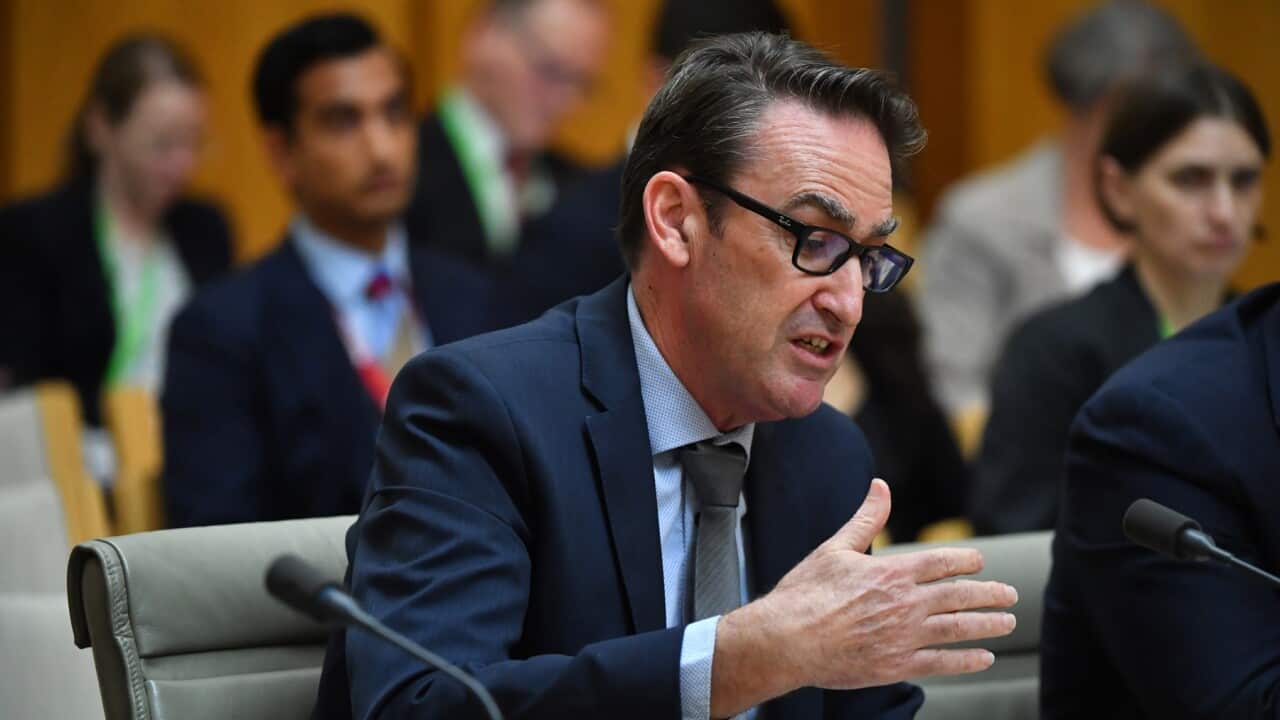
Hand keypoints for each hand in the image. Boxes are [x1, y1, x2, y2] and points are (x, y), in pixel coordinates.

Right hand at [710, 479, 1016, 715]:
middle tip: (1010, 594)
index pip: (941, 562)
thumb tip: (881, 486)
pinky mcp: (896, 664)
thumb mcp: (835, 548)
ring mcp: (903, 636)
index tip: (980, 562)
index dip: (966, 561)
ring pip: (958, 628)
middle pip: (959, 596)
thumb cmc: (805, 593)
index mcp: (891, 572)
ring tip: (1007, 623)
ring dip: (987, 624)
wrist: (786, 639)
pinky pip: (941, 662)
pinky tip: (984, 657)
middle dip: (989, 593)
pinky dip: (967, 660)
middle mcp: (905, 603)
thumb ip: (866, 519)